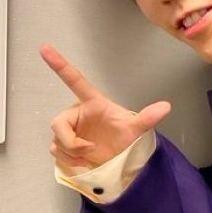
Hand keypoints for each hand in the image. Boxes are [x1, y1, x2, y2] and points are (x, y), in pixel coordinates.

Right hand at [40, 45, 171, 171]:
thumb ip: (148, 118)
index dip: (59, 65)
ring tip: (91, 156)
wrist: (120, 160)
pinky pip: (56, 152)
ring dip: (73, 154)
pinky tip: (84, 163)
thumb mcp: (136, 129)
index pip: (74, 80)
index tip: (45, 48)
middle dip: (72, 142)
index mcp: (91, 102)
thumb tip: (166, 106)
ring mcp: (69, 130)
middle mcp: (77, 114)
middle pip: (58, 124)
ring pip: (57, 141)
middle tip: (89, 149)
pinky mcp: (64, 145)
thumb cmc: (126, 139)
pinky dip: (70, 161)